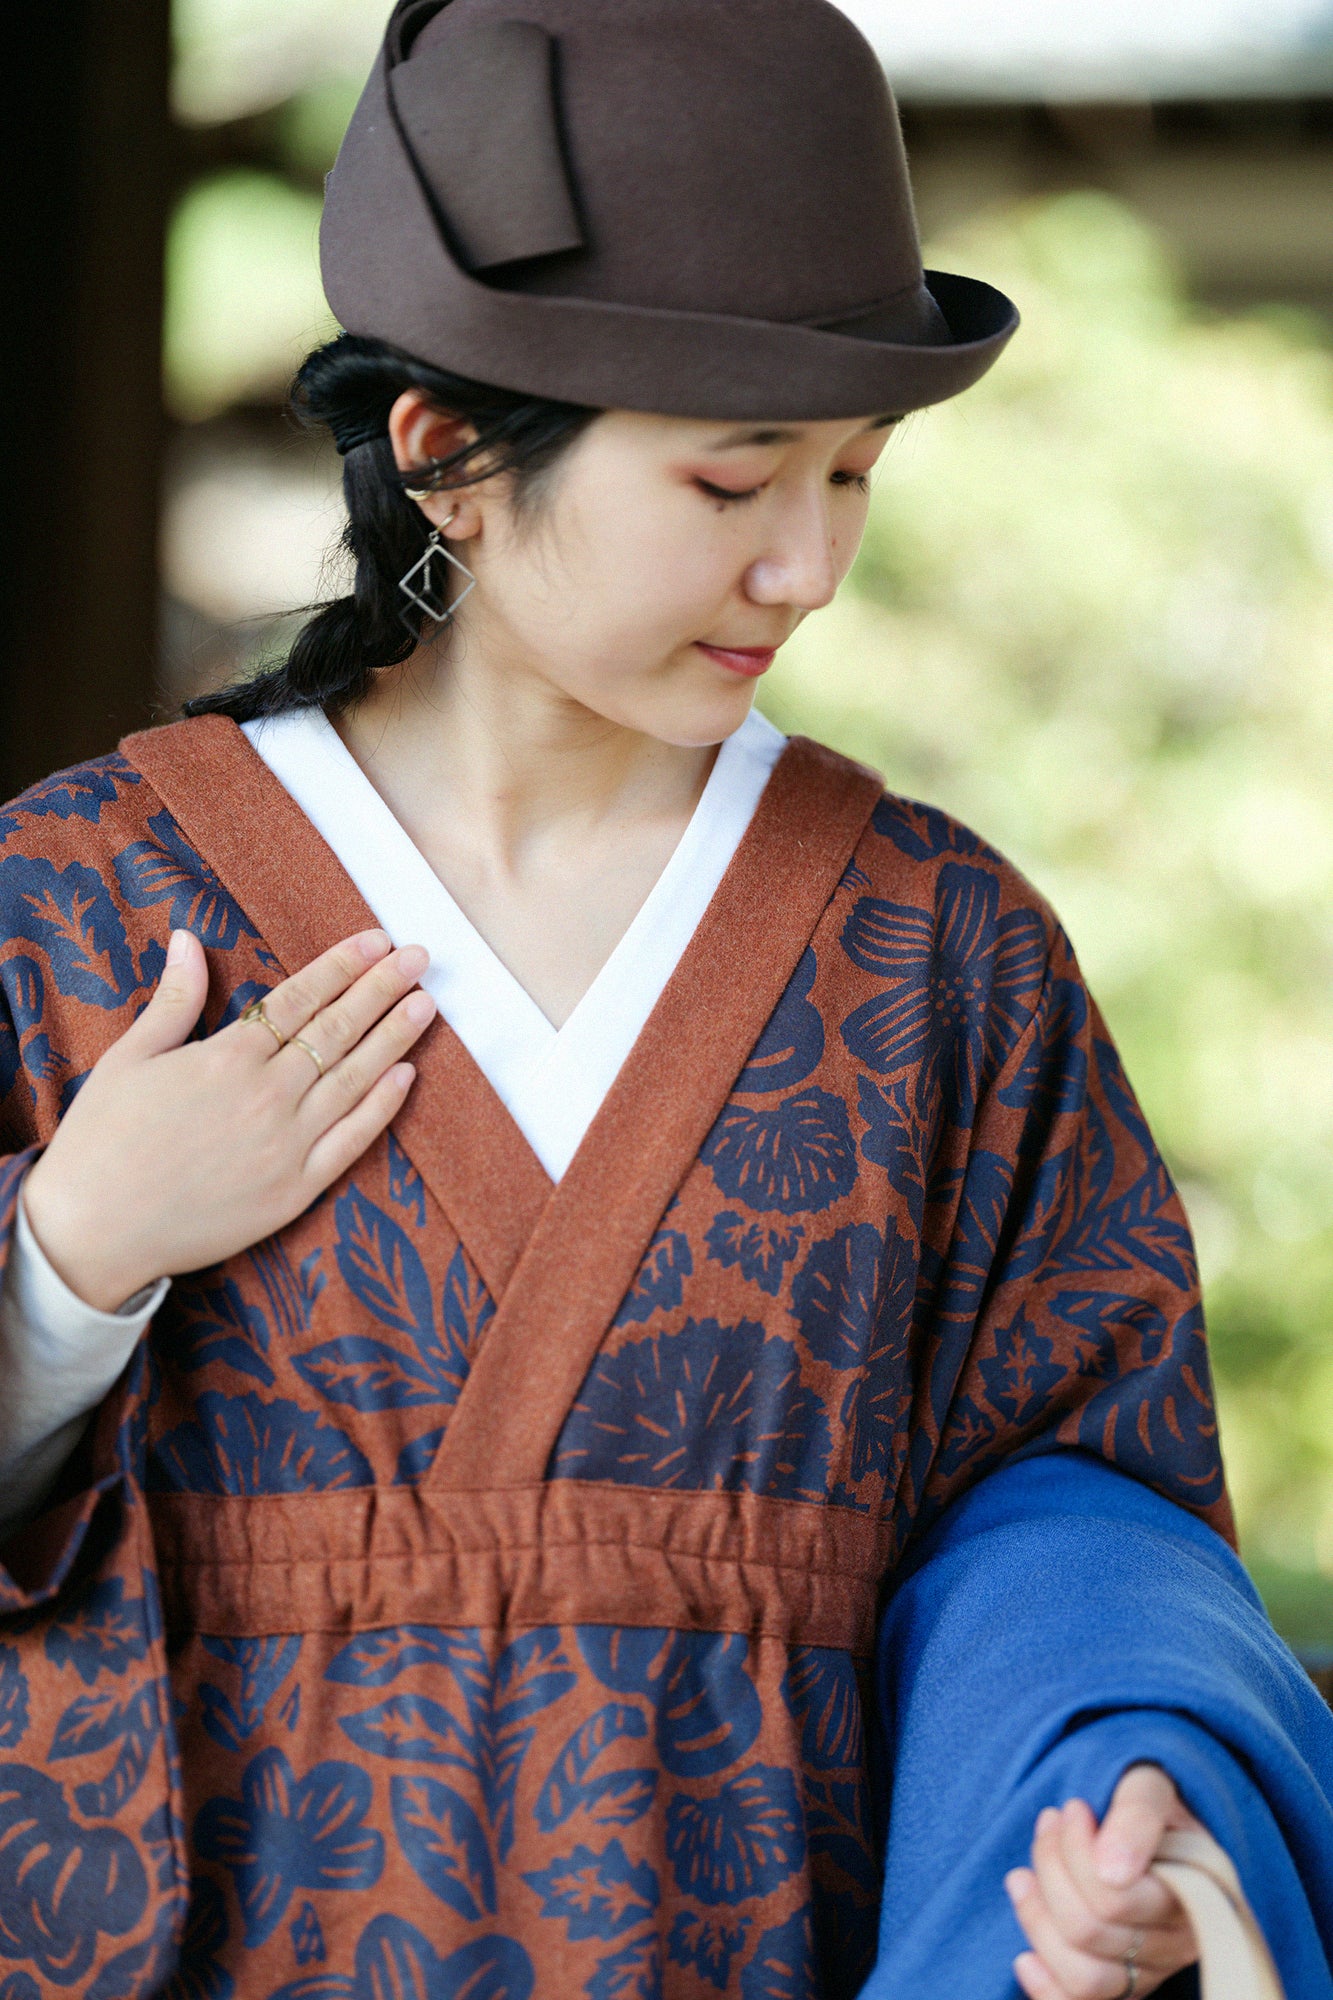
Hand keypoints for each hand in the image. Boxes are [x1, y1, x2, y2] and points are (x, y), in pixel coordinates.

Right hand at [22, 928, 434, 1309]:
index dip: (342, 966)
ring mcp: (287, 1144)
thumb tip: (188, 938)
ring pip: (355, 1078)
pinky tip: (407, 1075)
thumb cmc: (102, 1142)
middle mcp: (266, 1095)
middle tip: (419, 957)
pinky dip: (383, 1106)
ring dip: (395, 1037)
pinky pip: (352, 1140)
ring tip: (425, 1003)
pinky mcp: (296, 1189)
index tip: (376, 941)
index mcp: (226, 1057)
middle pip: (337, 1030)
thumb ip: (173, 999)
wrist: (94, 1232)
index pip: (299, 998)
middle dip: (382, 988)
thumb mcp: (129, 1059)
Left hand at [1006, 1765, 1202, 1998]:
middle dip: (1052, 1869)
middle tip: (1048, 1823)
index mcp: (1198, 1894)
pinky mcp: (1125, 1986)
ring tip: (1023, 1875)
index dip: (1075, 1852)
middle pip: (1090, 1931)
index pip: (1115, 1898)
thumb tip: (1112, 1871)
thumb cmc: (1146, 1797)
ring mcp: (1153, 1971)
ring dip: (1037, 1920)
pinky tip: (1025, 1958)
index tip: (1072, 1809)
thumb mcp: (1148, 1785)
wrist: (1146, 1813)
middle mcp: (1181, 1944)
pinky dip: (1047, 1990)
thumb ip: (1137, 1815)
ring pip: (1084, 1977)